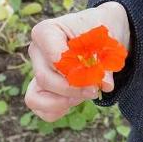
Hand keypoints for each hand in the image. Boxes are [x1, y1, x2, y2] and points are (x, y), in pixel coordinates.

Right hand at [24, 1, 130, 122]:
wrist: (104, 34)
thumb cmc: (102, 31)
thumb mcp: (107, 40)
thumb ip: (106, 62)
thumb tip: (105, 85)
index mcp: (46, 31)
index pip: (54, 59)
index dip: (75, 72)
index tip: (95, 73)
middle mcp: (36, 50)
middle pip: (45, 79)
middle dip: (73, 89)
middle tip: (95, 88)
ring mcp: (36, 70)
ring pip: (35, 97)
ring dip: (64, 101)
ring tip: (85, 93)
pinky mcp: (40, 87)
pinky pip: (41, 109)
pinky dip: (59, 110)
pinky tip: (77, 99)